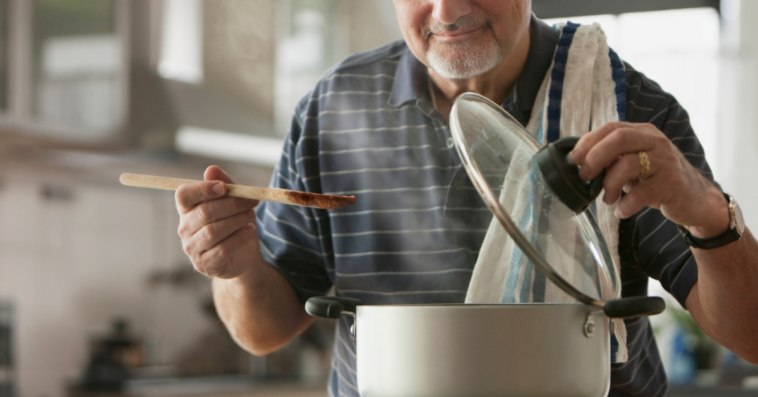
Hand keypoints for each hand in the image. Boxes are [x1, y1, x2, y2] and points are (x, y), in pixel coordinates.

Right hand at [176, 165, 262, 278]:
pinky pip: (222, 249)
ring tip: (251, 216)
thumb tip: (212, 169)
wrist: (244, 257)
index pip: (183, 195)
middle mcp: (184, 229)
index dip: (202, 189)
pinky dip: (239, 237)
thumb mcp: (234, 202)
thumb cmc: (236, 225)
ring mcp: (192, 248)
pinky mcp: (204, 264)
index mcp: (187, 209)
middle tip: (251, 202)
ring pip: (213, 231)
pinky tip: (250, 231)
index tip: (224, 188)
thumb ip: (224, 185)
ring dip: (237, 220)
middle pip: (204, 212)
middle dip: (231, 205)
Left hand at [570, 122, 728, 236]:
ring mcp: (666, 161)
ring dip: (610, 184)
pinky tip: (622, 211)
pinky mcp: (672, 183)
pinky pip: (641, 193)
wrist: (695, 198)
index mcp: (643, 133)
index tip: (574, 159)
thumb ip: (613, 159)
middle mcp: (655, 142)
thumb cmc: (657, 180)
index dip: (589, 142)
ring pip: (629, 164)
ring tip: (608, 198)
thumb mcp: (635, 164)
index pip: (611, 128)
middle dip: (596, 157)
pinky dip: (626, 205)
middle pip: (620, 138)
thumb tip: (580, 165)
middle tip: (585, 176)